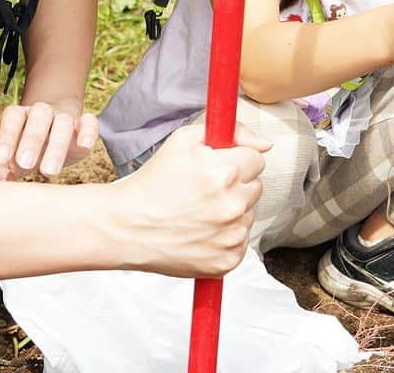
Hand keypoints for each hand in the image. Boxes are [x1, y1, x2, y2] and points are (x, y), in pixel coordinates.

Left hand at [0, 99, 98, 180]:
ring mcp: (65, 117)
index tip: (2, 159)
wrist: (51, 135)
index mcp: (19, 115)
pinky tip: (84, 145)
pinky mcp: (85, 125)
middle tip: (26, 163)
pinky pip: (90, 122)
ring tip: (49, 172)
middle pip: (39, 118)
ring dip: (57, 146)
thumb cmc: (23, 149)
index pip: (12, 118)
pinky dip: (88, 132)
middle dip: (32, 140)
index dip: (7, 136)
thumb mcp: (7, 157)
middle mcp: (42, 112)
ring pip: (63, 123)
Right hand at [114, 123, 270, 277]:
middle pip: (256, 186)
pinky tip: (201, 231)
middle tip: (205, 190)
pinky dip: (226, 236)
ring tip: (199, 212)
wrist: (126, 226)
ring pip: (249, 214)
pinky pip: (241, 241)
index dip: (236, 160)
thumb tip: (266, 143)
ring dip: (232, 211)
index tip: (218, 167)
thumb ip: (232, 132)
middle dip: (236, 184)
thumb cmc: (154, 182)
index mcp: (225, 172)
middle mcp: (233, 205)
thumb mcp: (184, 140)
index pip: (257, 159)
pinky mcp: (228, 261)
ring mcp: (232, 236)